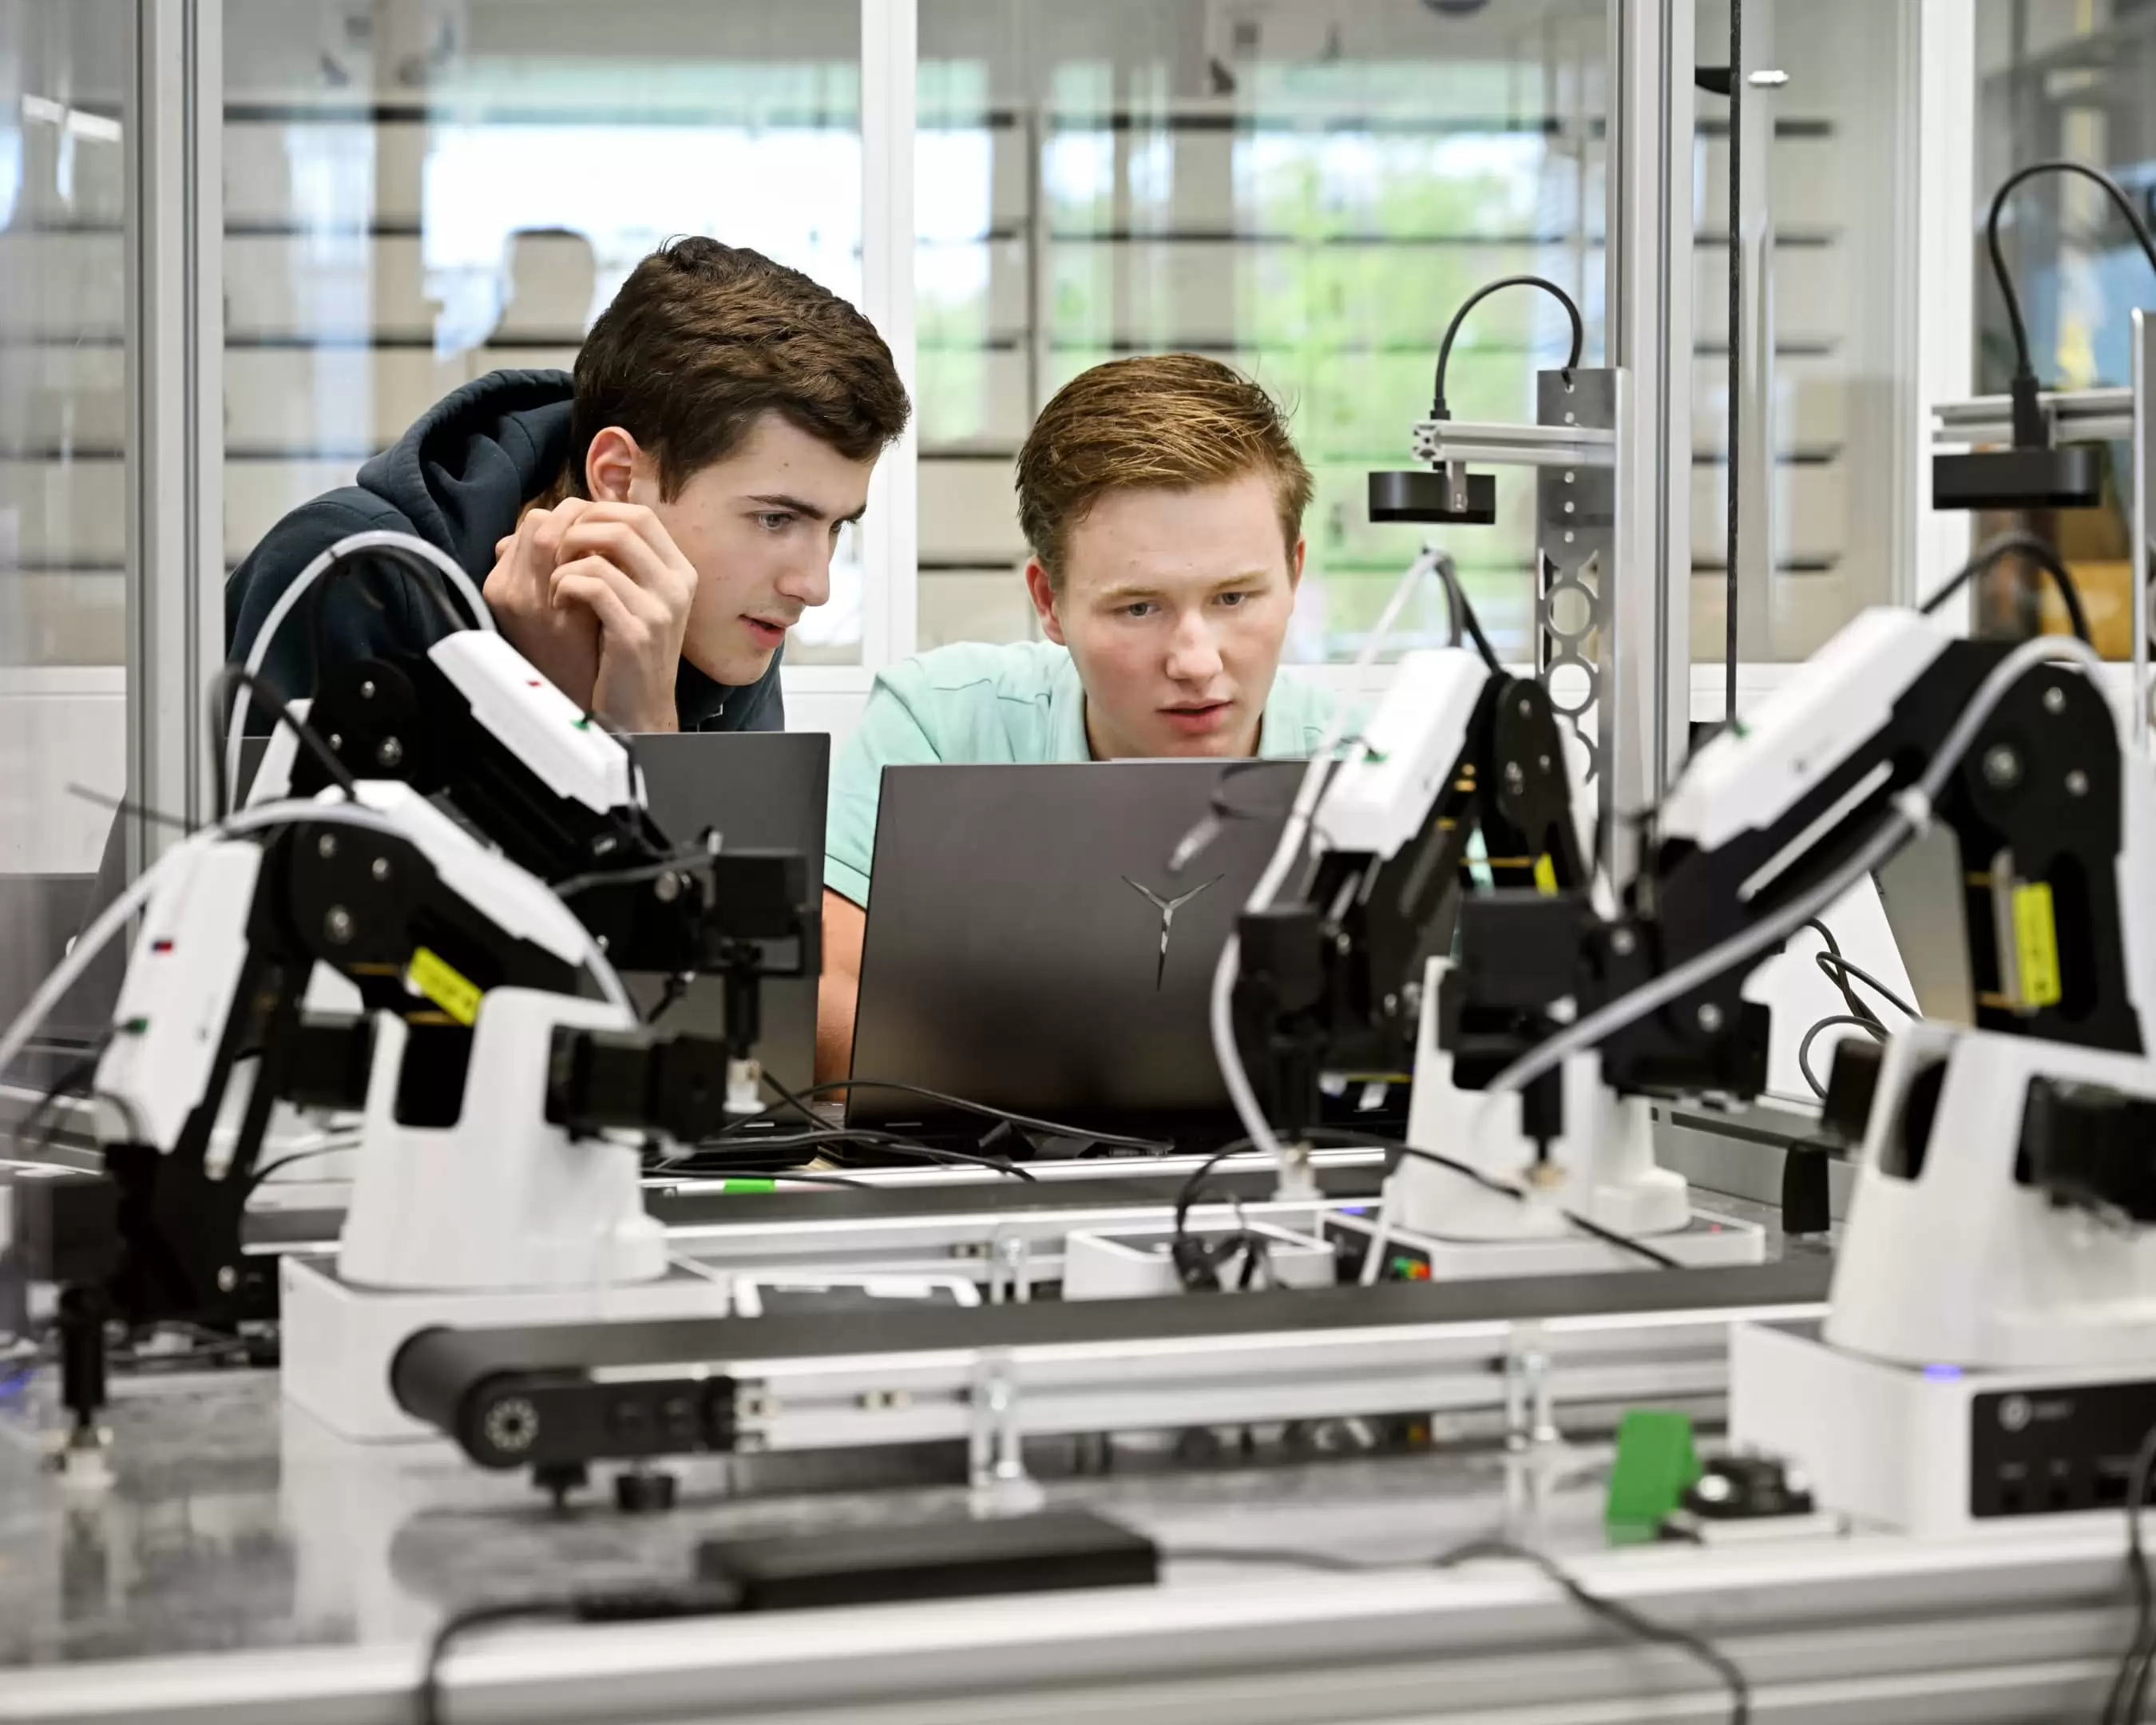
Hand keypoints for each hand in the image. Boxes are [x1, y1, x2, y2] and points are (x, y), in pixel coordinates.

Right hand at [484, 499, 601, 708]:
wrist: (577, 696)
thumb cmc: (567, 647)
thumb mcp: (542, 604)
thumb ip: (540, 567)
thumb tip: (556, 527)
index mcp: (500, 584)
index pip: (531, 521)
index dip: (565, 516)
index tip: (591, 525)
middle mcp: (508, 590)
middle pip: (539, 522)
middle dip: (578, 518)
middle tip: (606, 530)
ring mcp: (530, 603)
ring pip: (553, 537)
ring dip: (588, 536)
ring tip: (609, 548)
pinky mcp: (557, 617)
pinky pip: (576, 568)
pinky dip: (596, 561)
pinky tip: (614, 568)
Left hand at [548, 502, 697, 733]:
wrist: (638, 710)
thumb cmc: (625, 652)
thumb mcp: (635, 600)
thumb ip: (619, 561)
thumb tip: (569, 517)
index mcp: (679, 573)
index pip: (641, 516)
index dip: (599, 512)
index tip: (571, 531)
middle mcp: (677, 587)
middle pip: (624, 525)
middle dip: (578, 530)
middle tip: (556, 552)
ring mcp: (660, 610)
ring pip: (603, 552)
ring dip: (565, 561)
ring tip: (554, 582)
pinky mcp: (636, 634)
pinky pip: (592, 585)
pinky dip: (565, 586)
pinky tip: (558, 604)